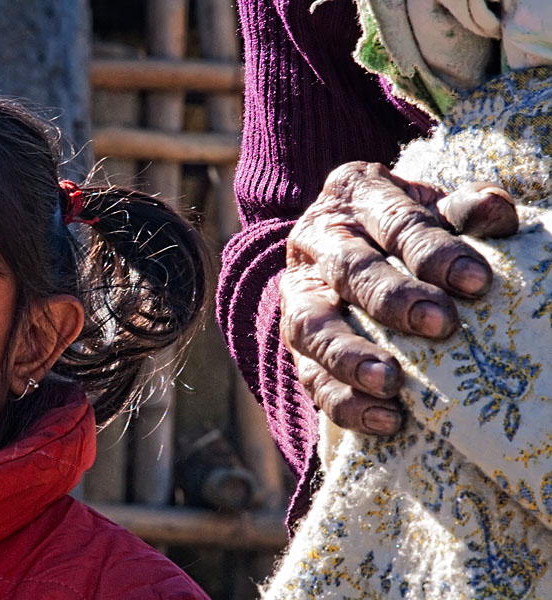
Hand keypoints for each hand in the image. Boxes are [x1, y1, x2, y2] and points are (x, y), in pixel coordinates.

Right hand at [279, 162, 516, 434]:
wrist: (344, 243)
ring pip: (311, 325)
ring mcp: (298, 294)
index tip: (477, 282)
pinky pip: (310, 375)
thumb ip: (462, 209)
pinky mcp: (295, 343)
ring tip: (391, 383)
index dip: (433, 251)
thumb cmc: (404, 226)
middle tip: (441, 325)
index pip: (393, 221)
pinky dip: (344, 401)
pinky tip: (386, 420)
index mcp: (353, 196)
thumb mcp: (431, 205)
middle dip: (393, 299)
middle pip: (348, 269)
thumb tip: (496, 211)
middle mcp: (315, 241)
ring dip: (349, 356)